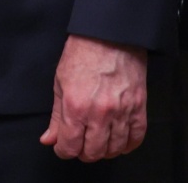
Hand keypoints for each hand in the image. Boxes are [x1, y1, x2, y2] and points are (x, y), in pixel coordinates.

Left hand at [40, 34, 147, 161]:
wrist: (109, 34)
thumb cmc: (83, 52)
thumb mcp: (60, 82)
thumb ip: (56, 116)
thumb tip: (49, 139)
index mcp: (76, 106)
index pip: (69, 146)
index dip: (63, 150)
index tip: (63, 146)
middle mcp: (99, 113)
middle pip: (92, 153)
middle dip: (83, 152)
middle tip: (80, 143)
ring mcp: (121, 112)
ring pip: (114, 149)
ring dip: (104, 150)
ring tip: (98, 141)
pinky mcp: (139, 107)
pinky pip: (136, 138)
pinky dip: (128, 145)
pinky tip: (119, 141)